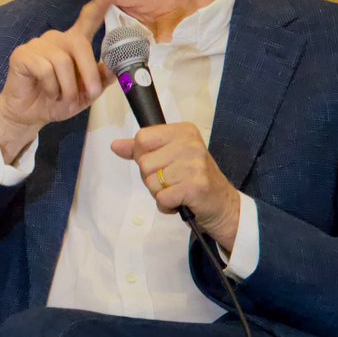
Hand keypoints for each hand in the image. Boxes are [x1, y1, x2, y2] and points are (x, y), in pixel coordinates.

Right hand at [0, 0, 117, 162]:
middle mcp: (56, 40)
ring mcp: (37, 45)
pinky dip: (50, 86)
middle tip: (90, 94)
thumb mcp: (84, 95)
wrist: (28, 115)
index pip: (87, 21)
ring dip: (67, 86)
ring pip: (62, 61)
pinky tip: (46, 91)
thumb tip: (114, 68)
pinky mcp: (23, 55)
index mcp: (72, 45)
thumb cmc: (54, 102)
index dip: (99, 5)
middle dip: (88, 72)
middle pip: (79, 44)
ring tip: (61, 96)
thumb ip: (100, 80)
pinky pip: (44, 68)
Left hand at [110, 123, 240, 249]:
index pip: (142, 138)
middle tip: (173, 180)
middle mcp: (190, 144)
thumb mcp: (168, 157)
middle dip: (152, 178)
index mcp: (183, 131)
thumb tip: (115, 145)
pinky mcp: (195, 186)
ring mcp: (194, 165)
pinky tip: (182, 201)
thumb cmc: (192, 179)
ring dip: (160, 193)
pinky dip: (167, 205)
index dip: (144, 156)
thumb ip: (140, 150)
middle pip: (144, 162)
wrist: (222, 204)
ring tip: (178, 190)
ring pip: (151, 182)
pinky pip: (161, 198)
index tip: (162, 163)